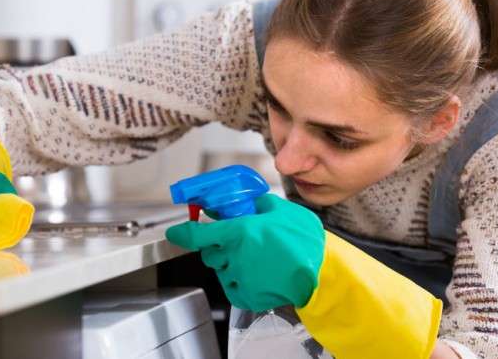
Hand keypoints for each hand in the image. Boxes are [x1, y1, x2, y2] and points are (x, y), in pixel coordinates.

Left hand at [166, 193, 325, 311]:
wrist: (321, 274)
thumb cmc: (304, 242)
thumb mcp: (281, 210)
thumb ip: (257, 204)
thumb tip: (246, 201)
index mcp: (240, 232)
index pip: (198, 234)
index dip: (182, 233)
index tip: (175, 232)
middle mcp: (235, 256)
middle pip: (210, 253)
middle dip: (218, 246)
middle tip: (238, 240)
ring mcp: (241, 278)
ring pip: (222, 269)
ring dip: (231, 263)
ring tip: (256, 258)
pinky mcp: (247, 296)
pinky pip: (233, 286)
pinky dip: (241, 280)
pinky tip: (258, 273)